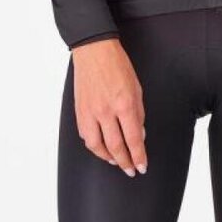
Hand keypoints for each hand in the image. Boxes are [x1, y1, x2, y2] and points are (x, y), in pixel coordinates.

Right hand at [71, 37, 147, 176]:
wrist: (94, 51)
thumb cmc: (117, 65)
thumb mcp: (137, 88)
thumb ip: (138, 113)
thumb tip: (139, 134)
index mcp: (124, 104)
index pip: (133, 139)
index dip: (139, 156)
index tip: (142, 166)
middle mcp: (106, 111)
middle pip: (116, 147)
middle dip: (125, 162)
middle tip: (131, 170)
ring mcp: (90, 112)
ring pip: (97, 146)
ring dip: (108, 158)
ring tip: (116, 161)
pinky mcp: (79, 111)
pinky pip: (85, 136)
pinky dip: (94, 145)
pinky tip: (101, 147)